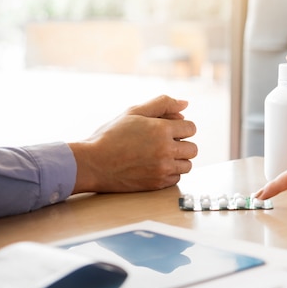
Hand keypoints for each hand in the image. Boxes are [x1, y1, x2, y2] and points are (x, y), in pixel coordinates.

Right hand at [69, 95, 197, 192]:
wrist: (93, 163)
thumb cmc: (111, 136)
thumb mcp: (134, 112)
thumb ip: (162, 104)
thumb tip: (185, 103)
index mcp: (162, 130)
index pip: (191, 128)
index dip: (181, 128)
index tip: (168, 130)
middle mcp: (166, 150)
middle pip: (193, 149)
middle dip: (181, 144)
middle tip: (164, 143)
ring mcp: (163, 169)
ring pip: (187, 165)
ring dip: (177, 160)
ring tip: (159, 156)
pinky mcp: (158, 184)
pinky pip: (176, 178)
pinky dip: (169, 173)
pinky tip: (154, 167)